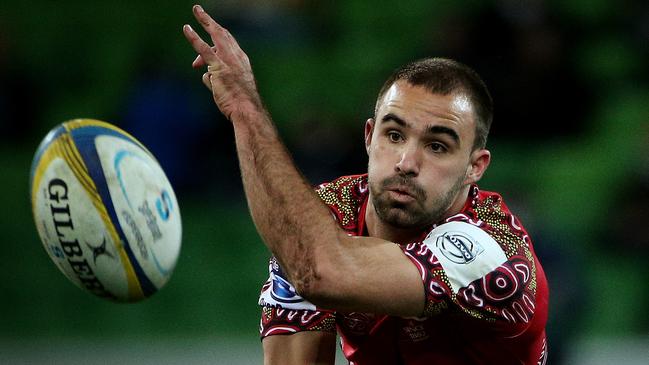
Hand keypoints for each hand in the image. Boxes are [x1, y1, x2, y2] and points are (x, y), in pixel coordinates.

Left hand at [183, 5, 262, 120]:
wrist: (247, 110)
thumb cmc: (240, 104)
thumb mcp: (229, 89)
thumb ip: (216, 79)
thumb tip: (205, 76)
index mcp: (242, 62)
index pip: (229, 44)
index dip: (217, 38)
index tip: (210, 34)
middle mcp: (237, 58)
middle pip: (223, 34)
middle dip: (211, 22)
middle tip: (199, 12)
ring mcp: (228, 61)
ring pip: (216, 35)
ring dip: (205, 20)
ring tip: (196, 10)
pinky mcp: (218, 68)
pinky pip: (204, 49)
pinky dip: (194, 38)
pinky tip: (187, 29)